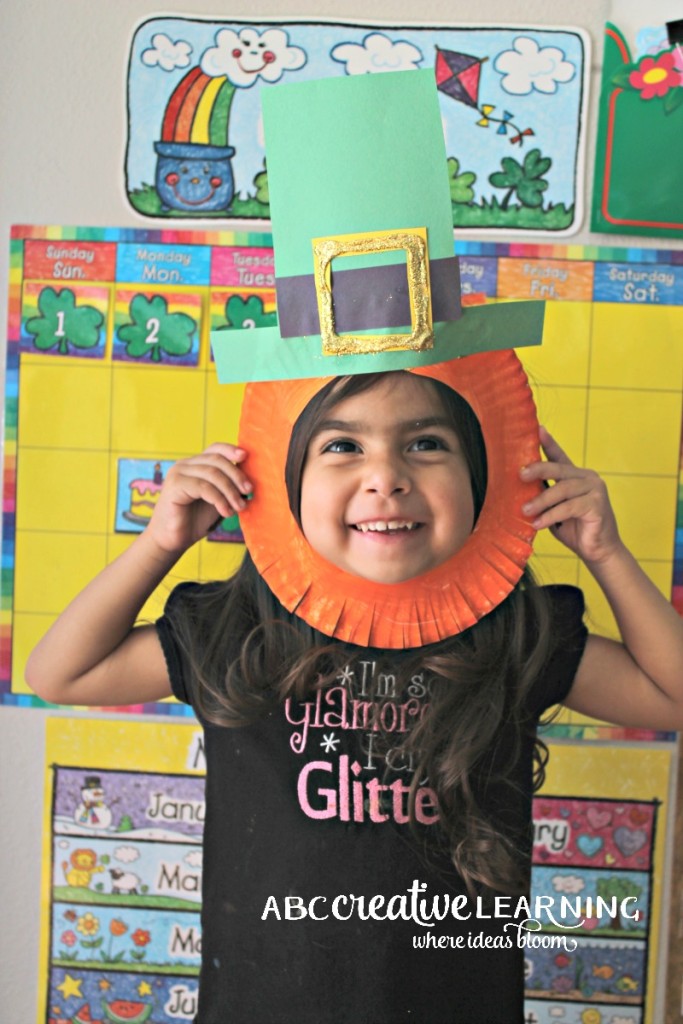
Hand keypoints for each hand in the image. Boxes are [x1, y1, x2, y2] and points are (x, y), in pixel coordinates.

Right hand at [145, 443, 251, 554]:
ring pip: (212, 473)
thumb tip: (250, 481)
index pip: (215, 448)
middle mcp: (185, 464)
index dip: (231, 449)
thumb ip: (229, 487)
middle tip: (249, 491)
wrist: (173, 540)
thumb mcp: (218, 500)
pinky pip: (203, 487)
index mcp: (195, 464)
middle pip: (217, 459)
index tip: (245, 456)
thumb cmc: (196, 520)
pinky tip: (226, 512)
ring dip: (230, 491)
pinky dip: (219, 499)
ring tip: (239, 507)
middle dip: (236, 475)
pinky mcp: (174, 485)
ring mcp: (178, 473)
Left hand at [519, 427, 621, 564]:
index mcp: (576, 476)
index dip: (549, 442)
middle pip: (559, 469)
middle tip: (520, 474)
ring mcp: (595, 490)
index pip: (559, 457)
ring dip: (541, 500)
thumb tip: (518, 488)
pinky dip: (552, 515)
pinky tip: (538, 523)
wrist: (598, 551)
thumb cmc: (574, 530)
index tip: (537, 429)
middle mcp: (587, 478)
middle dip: (538, 469)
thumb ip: (543, 496)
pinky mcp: (598, 505)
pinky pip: (569, 507)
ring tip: (525, 510)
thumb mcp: (553, 510)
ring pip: (563, 490)